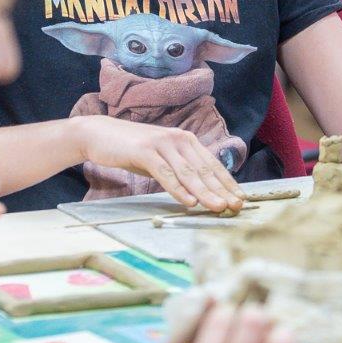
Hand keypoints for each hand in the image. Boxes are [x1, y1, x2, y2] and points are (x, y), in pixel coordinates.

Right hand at [77, 116, 244, 211]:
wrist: (100, 135)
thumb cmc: (134, 150)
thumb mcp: (163, 159)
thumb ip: (181, 171)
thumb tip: (203, 192)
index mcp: (187, 141)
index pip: (213, 165)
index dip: (228, 183)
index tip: (241, 200)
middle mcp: (179, 139)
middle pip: (204, 170)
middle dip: (222, 190)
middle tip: (236, 207)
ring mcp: (162, 144)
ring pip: (188, 173)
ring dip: (205, 192)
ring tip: (218, 207)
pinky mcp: (144, 151)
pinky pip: (165, 173)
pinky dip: (178, 189)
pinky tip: (188, 201)